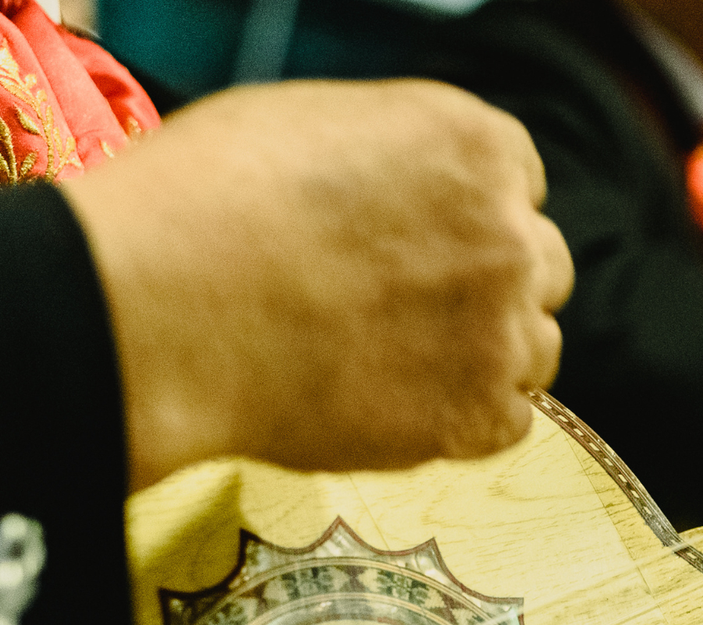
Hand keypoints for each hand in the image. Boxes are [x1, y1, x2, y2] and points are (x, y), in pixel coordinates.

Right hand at [61, 80, 573, 489]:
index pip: (517, 182)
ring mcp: (500, 330)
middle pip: (537, 266)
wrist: (165, 307)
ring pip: (534, 349)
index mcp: (475, 144)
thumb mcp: (312, 123)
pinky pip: (507, 421)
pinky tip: (398, 407)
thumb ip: (392, 158)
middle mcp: (508, 234)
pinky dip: (464, 420)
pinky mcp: (476, 415)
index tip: (425, 241)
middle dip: (486, 284)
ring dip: (484, 355)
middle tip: (413, 309)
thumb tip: (400, 192)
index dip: (466, 215)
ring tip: (398, 364)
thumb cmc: (207, 201)